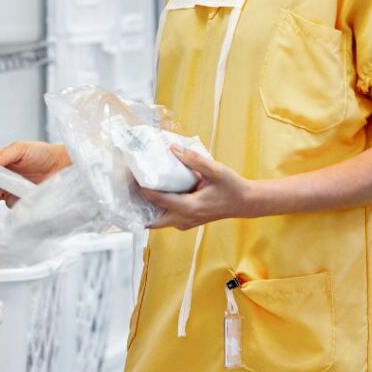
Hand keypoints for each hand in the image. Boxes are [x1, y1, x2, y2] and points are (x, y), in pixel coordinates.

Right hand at [0, 140, 70, 208]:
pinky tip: (22, 192)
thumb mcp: (21, 148)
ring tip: (8, 186)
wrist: (60, 166)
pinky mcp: (18, 199)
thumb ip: (4, 154)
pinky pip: (8, 204)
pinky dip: (13, 199)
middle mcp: (0, 176)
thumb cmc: (41, 153)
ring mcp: (8, 188)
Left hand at [137, 146, 255, 229]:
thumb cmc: (232, 186)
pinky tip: (152, 193)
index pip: (157, 200)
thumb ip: (194, 159)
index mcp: (189, 208)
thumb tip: (172, 148)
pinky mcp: (187, 221)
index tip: (130, 175)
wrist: (245, 203)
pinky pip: (165, 218)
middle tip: (126, 188)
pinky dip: (156, 209)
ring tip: (134, 189)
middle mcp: (183, 219)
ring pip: (157, 221)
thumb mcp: (215, 170)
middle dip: (137, 206)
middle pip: (150, 219)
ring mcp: (185, 223)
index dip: (141, 188)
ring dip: (145, 208)